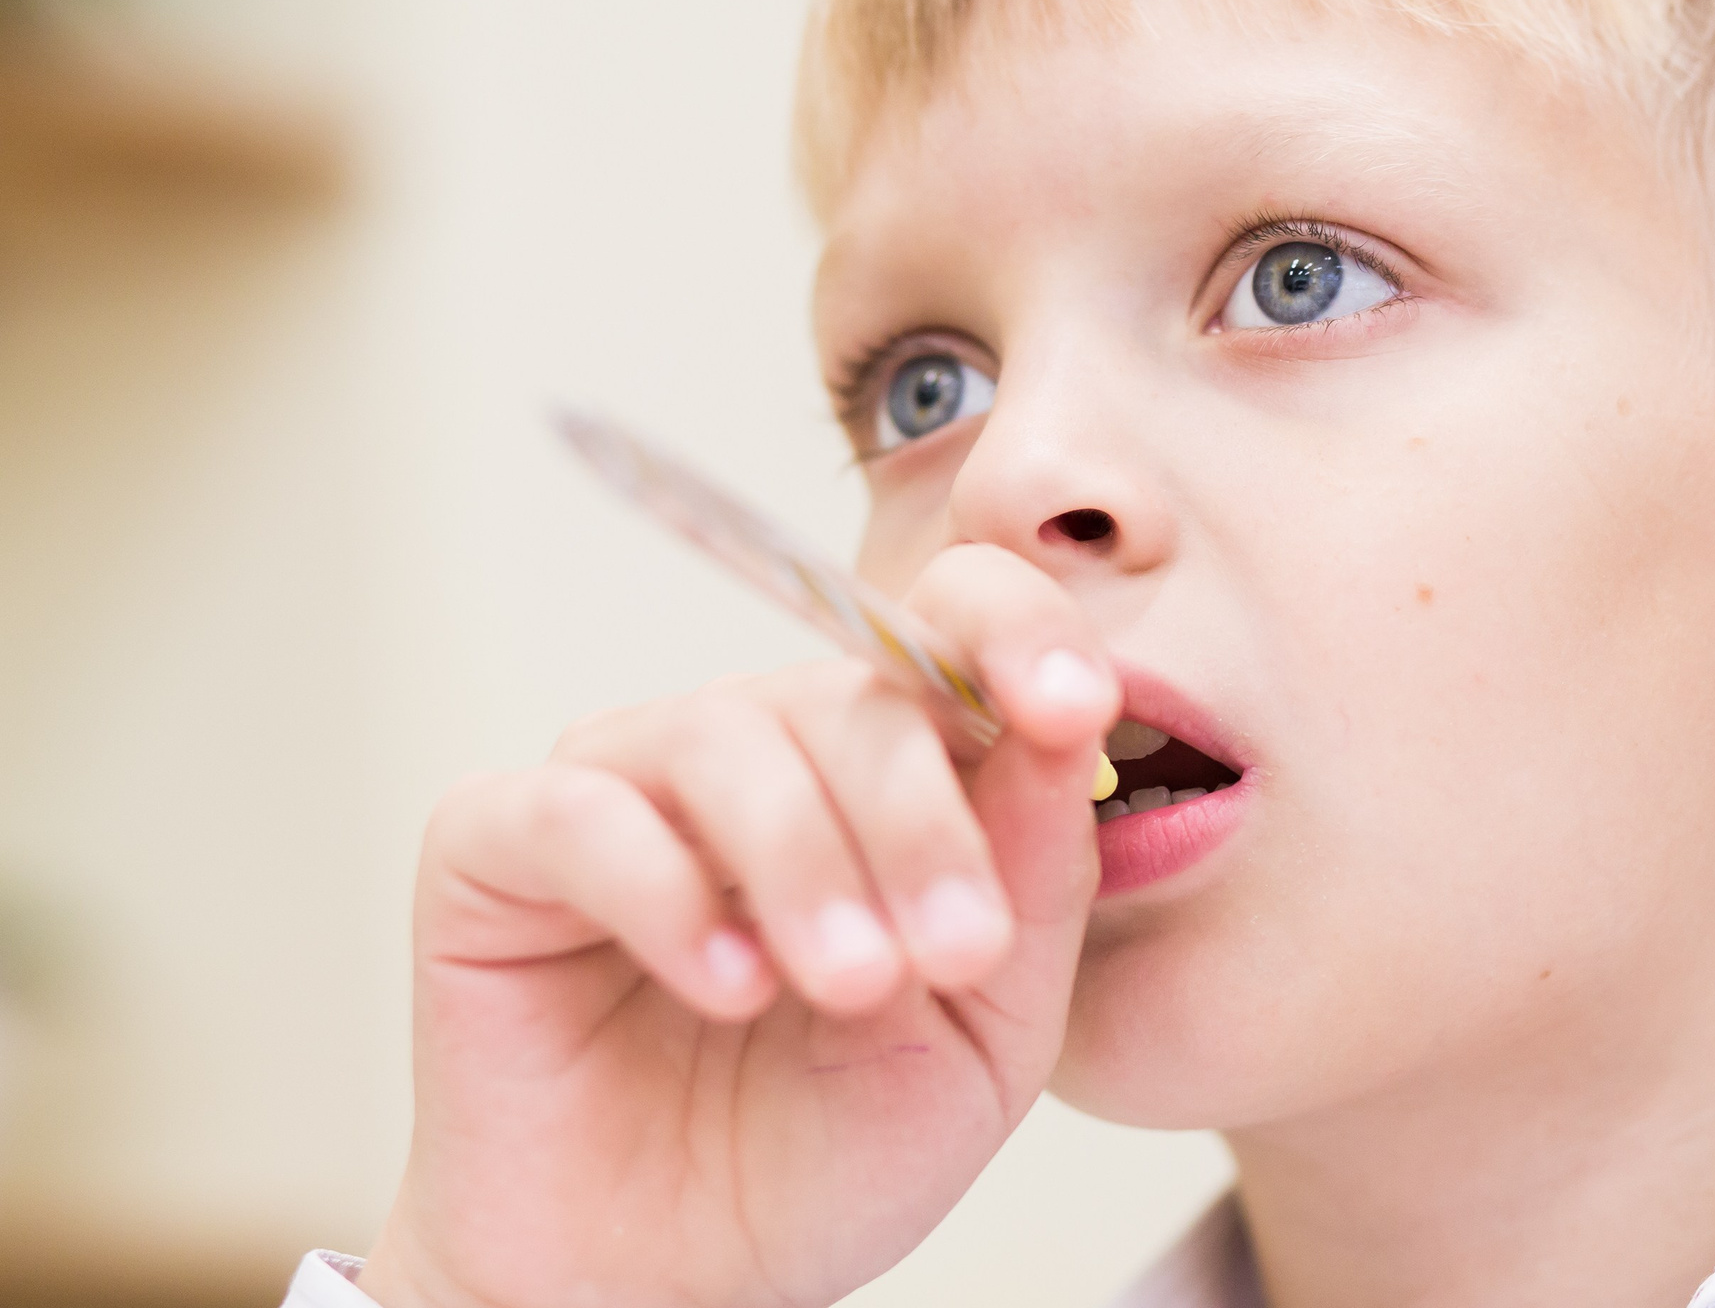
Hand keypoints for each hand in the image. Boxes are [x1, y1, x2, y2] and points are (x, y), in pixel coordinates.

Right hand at [359, 544, 1116, 1307]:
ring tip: (852, 987)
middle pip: (849, 694)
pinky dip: (663, 890)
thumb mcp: (988, 1025)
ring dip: (806, 860)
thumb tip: (1071, 730)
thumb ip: (1036, 875)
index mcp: (887, 764)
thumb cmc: (832, 1146)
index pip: (950, 620)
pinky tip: (728, 985)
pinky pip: (577, 813)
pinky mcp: (495, 845)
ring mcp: (623, 781)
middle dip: (921, 820)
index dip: (1016, 630)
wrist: (676, 1287)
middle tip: (960, 952)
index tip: (1070, 704)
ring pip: (723, 734)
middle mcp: (756, 746)